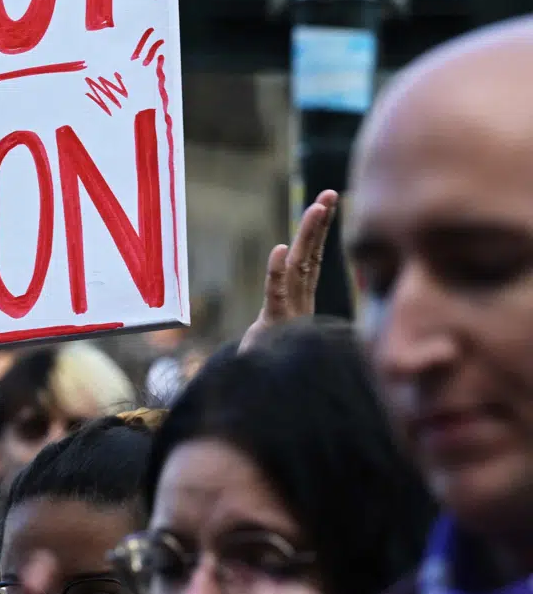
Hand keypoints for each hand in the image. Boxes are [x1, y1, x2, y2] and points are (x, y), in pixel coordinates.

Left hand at [241, 190, 337, 352]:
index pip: (310, 260)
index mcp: (300, 301)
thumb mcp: (277, 340)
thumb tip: (295, 315)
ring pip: (300, 268)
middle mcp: (297, 302)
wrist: (265, 397)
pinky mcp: (275, 324)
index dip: (319, 233)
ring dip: (309, 237)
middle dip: (318, 225)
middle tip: (328, 195)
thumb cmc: (271, 367)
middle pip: (309, 256)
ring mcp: (288, 312)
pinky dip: (278, 272)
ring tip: (316, 208)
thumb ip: (284, 323)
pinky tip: (282, 250)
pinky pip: (278, 293)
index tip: (326, 204)